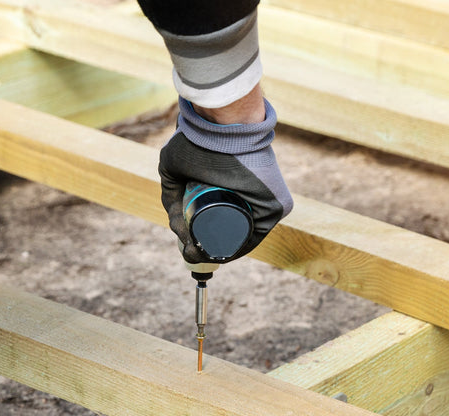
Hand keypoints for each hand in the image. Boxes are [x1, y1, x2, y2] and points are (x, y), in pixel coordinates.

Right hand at [158, 91, 293, 265]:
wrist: (222, 125)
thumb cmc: (198, 139)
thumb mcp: (174, 167)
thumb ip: (170, 193)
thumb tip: (176, 226)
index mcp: (236, 191)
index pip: (220, 224)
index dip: (200, 238)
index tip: (186, 245)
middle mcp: (254, 198)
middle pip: (229, 234)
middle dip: (206, 248)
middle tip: (190, 251)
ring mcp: (269, 203)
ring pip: (239, 237)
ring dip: (217, 252)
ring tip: (197, 253)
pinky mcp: (278, 206)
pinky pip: (255, 236)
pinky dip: (236, 249)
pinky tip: (216, 255)